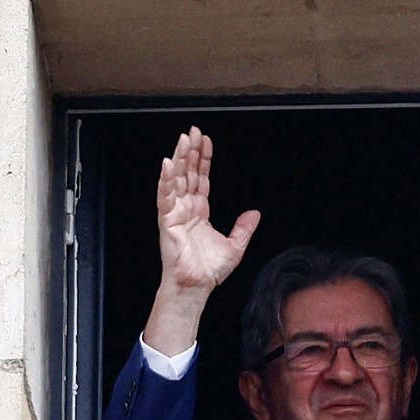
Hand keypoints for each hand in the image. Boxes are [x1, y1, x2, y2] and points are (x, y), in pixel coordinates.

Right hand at [144, 127, 257, 358]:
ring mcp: (175, 213)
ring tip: (182, 140)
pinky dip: (165, 181)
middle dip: (190, 152)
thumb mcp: (235, 246)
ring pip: (176, 180)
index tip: (206, 142)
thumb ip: (244, 228)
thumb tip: (255, 213)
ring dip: (179, 159)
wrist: (197, 287)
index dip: (203, 160)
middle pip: (187, 174)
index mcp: (199, 211)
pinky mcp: (167, 221)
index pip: (200, 179)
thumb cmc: (209, 271)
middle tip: (192, 132)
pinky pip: (165, 197)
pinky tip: (168, 165)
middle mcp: (185, 209)